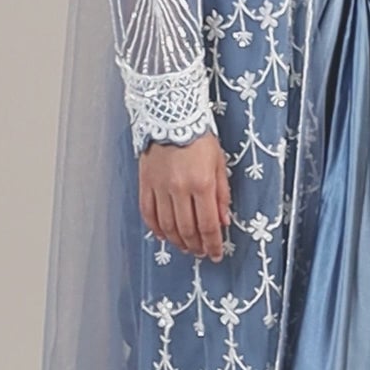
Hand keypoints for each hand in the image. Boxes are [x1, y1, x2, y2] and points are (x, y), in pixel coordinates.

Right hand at [139, 132, 230, 262]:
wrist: (171, 115)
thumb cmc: (198, 136)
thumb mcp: (219, 163)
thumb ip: (222, 194)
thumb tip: (224, 221)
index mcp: (202, 184)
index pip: (208, 225)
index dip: (213, 244)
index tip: (216, 254)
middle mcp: (179, 189)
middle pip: (188, 230)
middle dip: (197, 246)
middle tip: (202, 253)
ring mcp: (160, 187)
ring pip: (168, 226)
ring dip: (178, 241)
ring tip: (186, 247)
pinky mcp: (145, 183)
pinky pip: (148, 214)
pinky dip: (156, 229)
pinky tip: (164, 235)